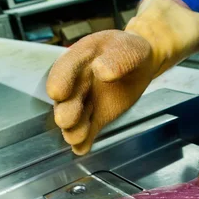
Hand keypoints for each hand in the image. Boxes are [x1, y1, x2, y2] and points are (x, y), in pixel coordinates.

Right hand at [46, 30, 155, 154]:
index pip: (63, 70)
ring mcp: (83, 104)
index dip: (59, 81)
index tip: (58, 93)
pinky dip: (83, 142)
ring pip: (73, 120)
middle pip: (65, 100)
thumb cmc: (131, 52)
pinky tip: (82, 149)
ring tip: (77, 138)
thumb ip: (118, 58)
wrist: (140, 67)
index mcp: (78, 59)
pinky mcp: (95, 119)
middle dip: (65, 111)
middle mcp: (75, 84)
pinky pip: (86, 132)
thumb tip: (101, 71)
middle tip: (66, 120)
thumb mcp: (129, 49)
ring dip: (73, 130)